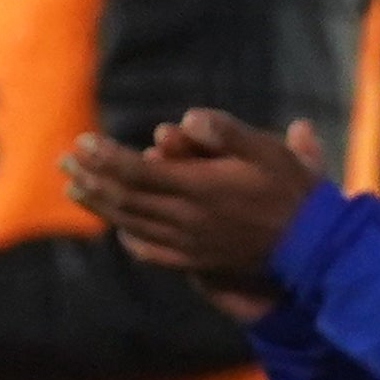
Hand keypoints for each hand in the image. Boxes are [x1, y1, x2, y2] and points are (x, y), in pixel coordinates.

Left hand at [69, 108, 333, 316]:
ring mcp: (189, 244)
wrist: (313, 247)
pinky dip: (128, 236)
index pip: (137, 172)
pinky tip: (118, 228)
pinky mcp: (197, 261)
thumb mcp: (267, 151)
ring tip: (75, 188)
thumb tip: (186, 118)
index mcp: (198, 188)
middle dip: (91, 177)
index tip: (82, 141)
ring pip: (131, 224)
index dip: (105, 157)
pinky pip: (150, 251)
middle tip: (66, 161)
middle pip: (124, 199)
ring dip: (99, 205)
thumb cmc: (292, 192)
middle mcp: (186, 219)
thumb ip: (225, 132)